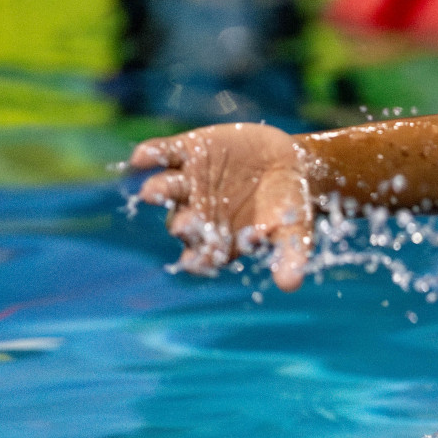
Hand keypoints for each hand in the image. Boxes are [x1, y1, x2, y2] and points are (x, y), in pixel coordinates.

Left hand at [131, 123, 313, 291]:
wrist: (288, 164)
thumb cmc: (290, 207)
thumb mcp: (296, 232)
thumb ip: (291, 256)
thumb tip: (291, 285)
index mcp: (217, 242)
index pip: (201, 258)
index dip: (199, 261)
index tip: (202, 262)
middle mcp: (195, 215)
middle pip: (180, 224)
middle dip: (183, 224)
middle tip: (187, 225)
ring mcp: (187, 183)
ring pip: (165, 189)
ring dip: (158, 191)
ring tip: (152, 192)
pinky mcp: (186, 152)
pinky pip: (161, 153)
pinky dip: (151, 154)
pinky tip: (142, 157)